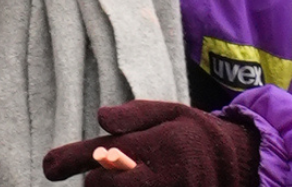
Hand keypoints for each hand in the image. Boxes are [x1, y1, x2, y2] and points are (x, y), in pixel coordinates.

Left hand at [40, 101, 257, 186]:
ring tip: (124, 178)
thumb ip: (135, 115)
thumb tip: (101, 118)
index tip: (49, 168)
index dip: (69, 162)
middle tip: (99, 174)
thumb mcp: (170, 112)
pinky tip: (135, 185)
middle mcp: (161, 178)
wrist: (242, 165)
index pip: (102, 159)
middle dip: (94, 182)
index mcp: (157, 146)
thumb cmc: (197, 134)